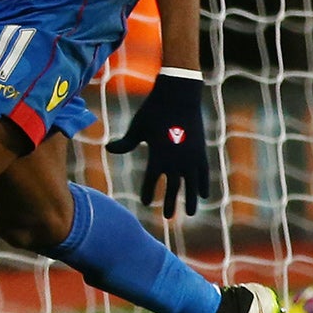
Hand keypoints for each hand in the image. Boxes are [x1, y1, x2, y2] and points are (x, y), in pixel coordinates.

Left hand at [105, 68, 211, 218]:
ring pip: (192, 185)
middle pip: (174, 188)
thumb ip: (126, 143)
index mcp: (158, 156)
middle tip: (168, 217)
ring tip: (190, 213)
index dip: (149, 192)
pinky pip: (204, 173)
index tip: (146, 202)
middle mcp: (176, 160)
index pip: (152, 181)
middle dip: (170, 203)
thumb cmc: (153, 111)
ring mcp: (191, 157)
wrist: (178, 96)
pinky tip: (203, 195)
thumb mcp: (137, 127)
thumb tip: (108, 148)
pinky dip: (203, 184)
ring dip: (191, 200)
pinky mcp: (201, 151)